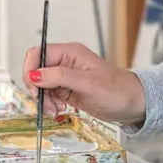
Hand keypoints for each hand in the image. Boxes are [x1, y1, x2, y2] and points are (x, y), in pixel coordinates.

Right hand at [22, 41, 145, 124]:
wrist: (132, 104)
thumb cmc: (116, 90)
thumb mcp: (87, 83)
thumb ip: (59, 77)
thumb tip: (34, 74)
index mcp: (69, 53)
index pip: (38, 53)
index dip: (31, 69)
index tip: (34, 87)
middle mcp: (65, 62)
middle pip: (36, 70)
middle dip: (36, 88)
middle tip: (45, 103)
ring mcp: (65, 77)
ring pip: (40, 85)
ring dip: (43, 99)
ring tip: (56, 110)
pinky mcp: (67, 90)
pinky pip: (48, 95)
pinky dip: (49, 104)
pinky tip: (59, 110)